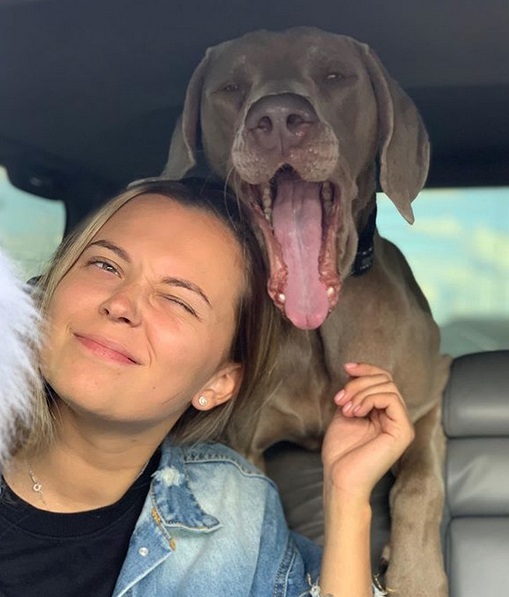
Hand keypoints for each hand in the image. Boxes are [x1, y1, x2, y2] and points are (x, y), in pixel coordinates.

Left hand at [322, 362, 414, 500]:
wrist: (340, 478)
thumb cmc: (341, 452)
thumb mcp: (345, 413)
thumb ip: (353, 395)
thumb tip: (354, 374)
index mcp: (384, 413)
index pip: (383, 379)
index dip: (366, 369)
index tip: (346, 368)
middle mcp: (396, 417)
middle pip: (385, 379)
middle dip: (359, 383)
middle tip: (340, 400)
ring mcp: (402, 424)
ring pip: (388, 386)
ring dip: (360, 392)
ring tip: (346, 409)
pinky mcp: (403, 431)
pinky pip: (391, 399)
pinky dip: (369, 399)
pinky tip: (356, 412)